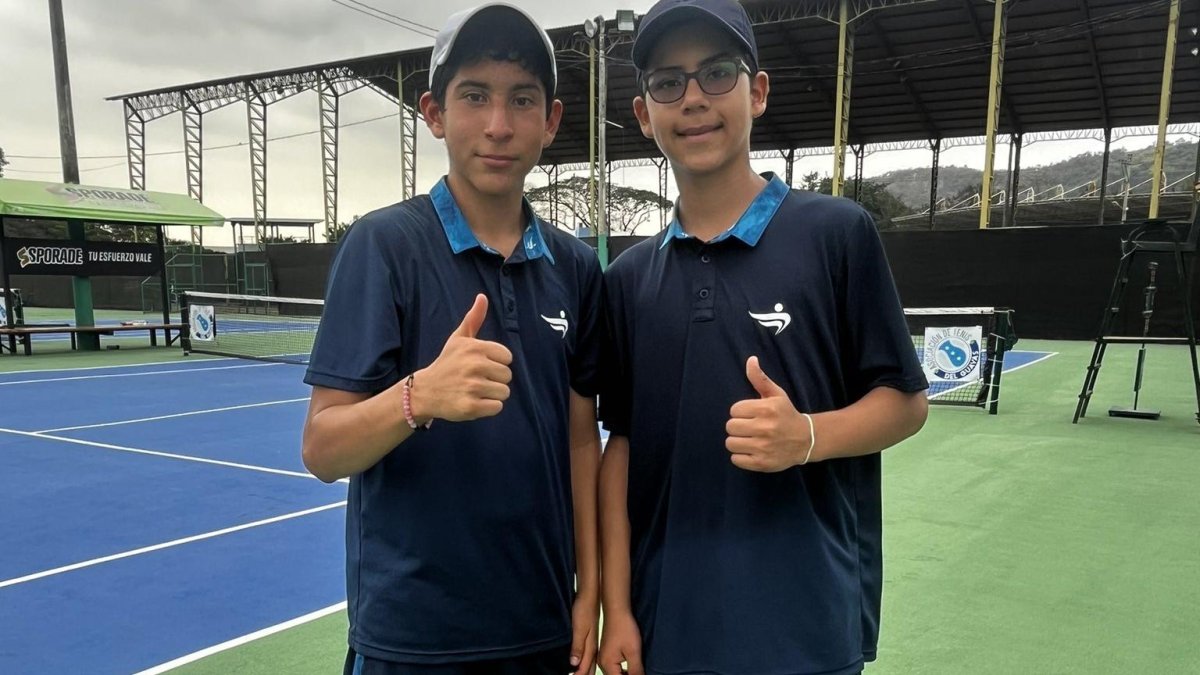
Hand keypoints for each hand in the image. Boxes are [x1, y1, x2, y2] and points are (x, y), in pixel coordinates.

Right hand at [411, 294, 512, 422]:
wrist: (425, 391)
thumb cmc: (447, 363)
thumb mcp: (459, 339)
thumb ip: (473, 318)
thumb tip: (482, 296)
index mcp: (475, 348)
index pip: (507, 357)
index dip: (496, 363)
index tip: (481, 365)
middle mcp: (474, 366)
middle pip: (507, 376)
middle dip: (495, 380)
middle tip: (476, 380)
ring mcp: (472, 387)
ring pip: (504, 392)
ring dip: (492, 394)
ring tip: (475, 391)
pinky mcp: (471, 407)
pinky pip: (497, 407)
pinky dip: (488, 407)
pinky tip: (474, 402)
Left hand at [569, 595, 598, 674]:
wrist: (590, 595)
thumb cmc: (583, 611)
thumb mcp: (579, 629)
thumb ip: (578, 646)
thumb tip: (574, 663)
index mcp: (590, 645)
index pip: (585, 665)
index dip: (580, 674)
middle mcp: (593, 644)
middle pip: (591, 665)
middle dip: (586, 673)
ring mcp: (593, 639)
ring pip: (592, 659)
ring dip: (587, 668)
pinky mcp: (591, 634)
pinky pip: (591, 652)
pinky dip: (588, 660)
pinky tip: (586, 660)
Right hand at [597, 609, 642, 674]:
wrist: (616, 611)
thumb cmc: (625, 628)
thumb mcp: (633, 651)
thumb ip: (636, 671)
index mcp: (607, 665)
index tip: (639, 673)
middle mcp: (602, 664)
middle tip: (639, 672)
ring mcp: (603, 659)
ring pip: (616, 674)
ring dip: (626, 674)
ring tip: (637, 671)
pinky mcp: (607, 654)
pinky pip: (615, 668)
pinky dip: (624, 670)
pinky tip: (633, 667)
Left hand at [725, 356, 811, 471]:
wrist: (806, 440)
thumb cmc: (786, 414)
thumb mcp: (776, 394)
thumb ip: (760, 379)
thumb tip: (750, 360)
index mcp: (767, 409)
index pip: (734, 410)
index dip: (741, 412)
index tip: (752, 415)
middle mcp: (765, 428)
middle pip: (730, 426)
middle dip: (738, 426)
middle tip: (750, 427)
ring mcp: (763, 447)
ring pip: (730, 443)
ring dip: (738, 441)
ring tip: (750, 439)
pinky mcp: (762, 463)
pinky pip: (736, 459)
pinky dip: (740, 456)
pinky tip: (752, 450)